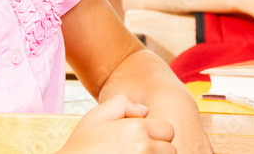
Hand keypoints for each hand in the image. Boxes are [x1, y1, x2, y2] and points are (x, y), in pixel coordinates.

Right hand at [59, 94, 175, 153]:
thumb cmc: (82, 145)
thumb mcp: (96, 116)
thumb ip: (122, 104)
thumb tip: (145, 111)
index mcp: (136, 129)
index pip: (168, 130)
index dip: (158, 133)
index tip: (145, 138)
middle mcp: (144, 149)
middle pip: (171, 150)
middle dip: (159, 149)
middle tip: (139, 150)